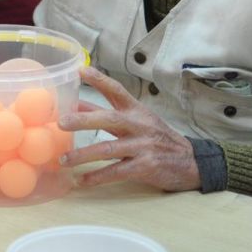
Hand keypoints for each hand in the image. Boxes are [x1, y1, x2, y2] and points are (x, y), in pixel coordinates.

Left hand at [58, 66, 200, 191]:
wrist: (191, 162)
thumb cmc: (157, 138)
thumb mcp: (139, 120)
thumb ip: (109, 113)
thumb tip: (75, 106)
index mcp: (136, 110)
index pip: (116, 90)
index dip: (99, 80)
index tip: (80, 71)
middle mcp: (138, 125)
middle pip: (108, 119)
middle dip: (83, 120)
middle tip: (60, 122)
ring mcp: (142, 146)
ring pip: (108, 149)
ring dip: (83, 155)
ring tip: (63, 160)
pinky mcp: (145, 167)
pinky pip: (116, 172)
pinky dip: (97, 177)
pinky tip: (81, 180)